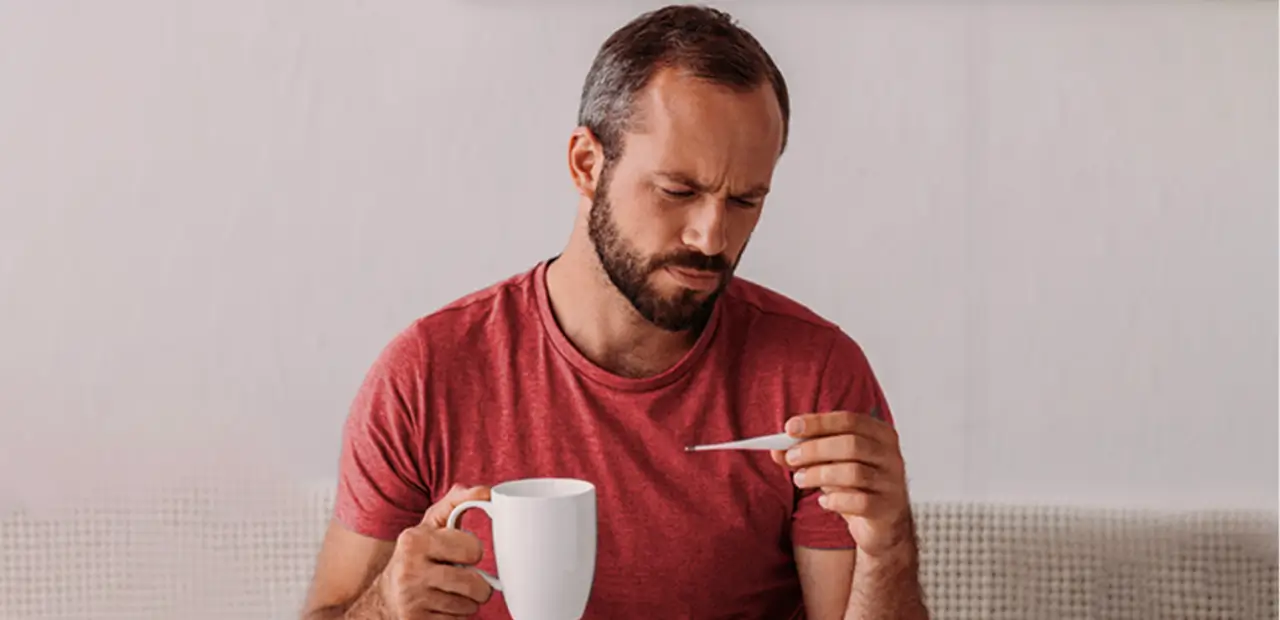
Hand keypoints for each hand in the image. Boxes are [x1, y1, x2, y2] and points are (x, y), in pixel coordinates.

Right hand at [377, 484, 494, 617]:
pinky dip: (457, 616)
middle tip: (466, 576)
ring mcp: (412, 599)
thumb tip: (488, 493)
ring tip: (453, 591)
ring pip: (469, 606)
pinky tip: (443, 605)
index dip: (473, 552)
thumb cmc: (417, 555)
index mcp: (415, 540)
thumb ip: (458, 502)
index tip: (463, 552)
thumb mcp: (431, 524)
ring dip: (469, 601)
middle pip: (474, 584)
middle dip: (479, 584)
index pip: (473, 549)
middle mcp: (410, 570)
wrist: (385, 596)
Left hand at [771, 410, 912, 557]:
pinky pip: (858, 501)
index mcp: (880, 435)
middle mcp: (891, 456)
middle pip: (851, 444)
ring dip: (819, 474)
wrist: (882, 526)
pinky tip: (824, 502)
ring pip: (853, 472)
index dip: (818, 422)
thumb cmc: (856, 487)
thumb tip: (777, 450)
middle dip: (815, 449)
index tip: (789, 428)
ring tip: (800, 479)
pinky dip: (835, 500)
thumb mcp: (831, 465)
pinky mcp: (887, 509)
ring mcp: (892, 483)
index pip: (849, 420)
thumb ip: (807, 454)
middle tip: (791, 458)